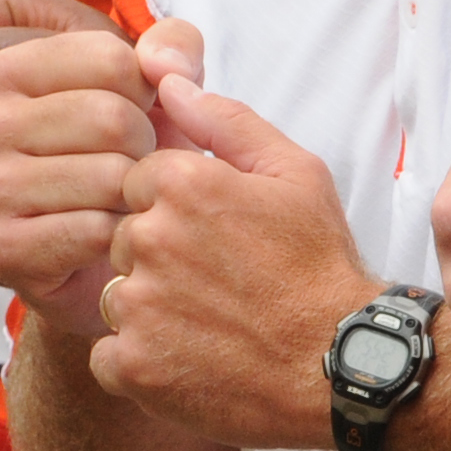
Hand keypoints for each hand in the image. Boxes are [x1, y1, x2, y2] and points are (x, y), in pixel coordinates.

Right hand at [0, 24, 158, 338]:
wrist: (101, 240)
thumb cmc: (124, 150)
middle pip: (112, 118)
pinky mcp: (6, 246)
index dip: (146, 90)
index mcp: (5, 67)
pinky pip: (97, 230)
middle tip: (129, 161)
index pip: (111, 58)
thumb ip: (173, 45)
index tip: (132, 109)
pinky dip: (121, 234)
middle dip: (145, 145)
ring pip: (109, 177)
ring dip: (135, 192)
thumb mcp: (153, 81)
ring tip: (119, 195)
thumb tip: (163, 66)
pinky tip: (108, 232)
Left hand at [91, 36, 379, 450]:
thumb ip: (226, 121)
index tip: (216, 239)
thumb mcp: (296, 175)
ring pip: (116, 296)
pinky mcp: (132, 364)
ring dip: (150, 310)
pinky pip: (109, 355)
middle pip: (124, 239)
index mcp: (182, 184)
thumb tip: (169, 82)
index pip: (139, 183)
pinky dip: (141, 362)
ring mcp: (137, 305)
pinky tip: (192, 359)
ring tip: (210, 324)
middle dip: (160, 259)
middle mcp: (150, 240)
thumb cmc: (321, 269)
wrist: (341, 367)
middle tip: (218, 285)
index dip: (177, 212)